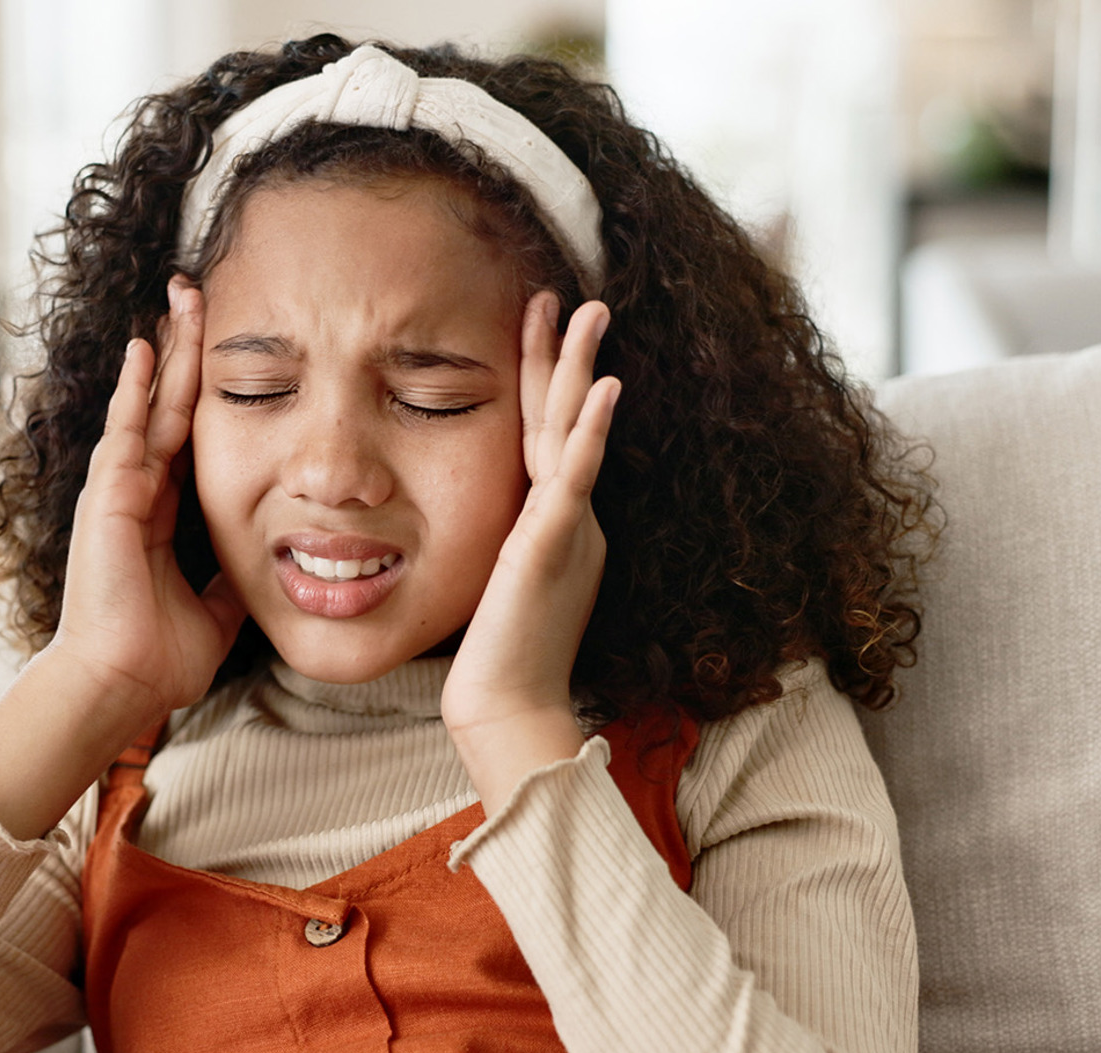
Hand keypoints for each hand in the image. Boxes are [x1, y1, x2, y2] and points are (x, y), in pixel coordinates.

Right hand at [44, 275, 248, 729]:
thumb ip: (231, 584)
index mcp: (158, 515)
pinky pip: (127, 431)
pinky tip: (147, 348)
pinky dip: (136, 389)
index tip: (219, 349)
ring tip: (177, 300)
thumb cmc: (158, 659)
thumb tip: (267, 573)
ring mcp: (117, 492)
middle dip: (183, 352)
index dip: (199, 393)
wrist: (121, 686)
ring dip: (164, 353)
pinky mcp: (109, 500)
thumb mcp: (214, 612)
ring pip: (147, 406)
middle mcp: (135, 494)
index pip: (183, 437)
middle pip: (165, 406)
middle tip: (195, 295)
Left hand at [441, 293, 619, 809]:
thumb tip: (498, 525)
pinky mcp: (552, 547)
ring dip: (581, 372)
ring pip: (573, 435)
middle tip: (575, 297)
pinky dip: (590, 433)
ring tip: (590, 314)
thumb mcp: (502, 582)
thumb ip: (508, 544)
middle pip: (566, 420)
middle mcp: (568, 517)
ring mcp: (565, 528)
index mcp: (553, 522)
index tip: (538, 328)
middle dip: (568, 356)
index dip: (544, 382)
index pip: (547, 436)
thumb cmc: (499, 657)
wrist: (505, 707)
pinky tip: (602, 390)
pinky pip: (575, 479)